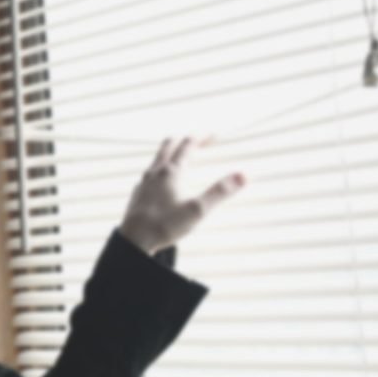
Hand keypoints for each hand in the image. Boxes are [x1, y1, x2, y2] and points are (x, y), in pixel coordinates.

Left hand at [118, 136, 245, 254]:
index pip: (188, 145)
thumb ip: (220, 191)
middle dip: (186, 139)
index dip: (203, 137)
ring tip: (181, 154)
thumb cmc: (164, 226)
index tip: (215, 135)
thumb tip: (243, 175)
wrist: (134, 241)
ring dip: (172, 150)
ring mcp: (144, 181)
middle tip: (200, 140)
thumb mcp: (198, 210)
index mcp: (171, 172)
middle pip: (170, 144)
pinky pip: (150, 172)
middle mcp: (155, 172)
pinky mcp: (138, 192)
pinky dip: (161, 167)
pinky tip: (164, 178)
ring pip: (158, 157)